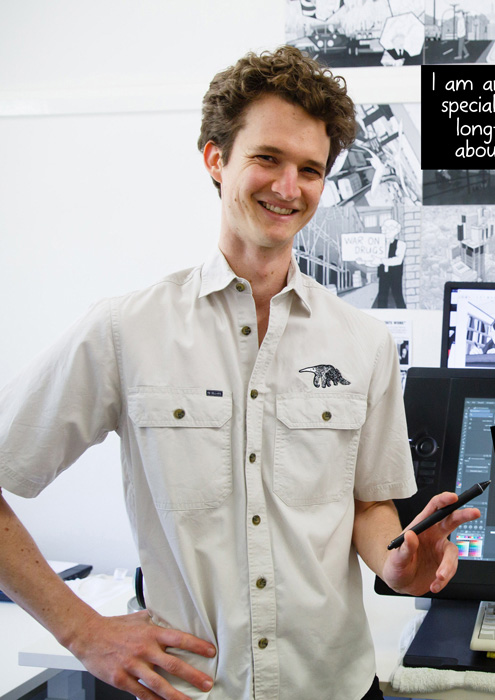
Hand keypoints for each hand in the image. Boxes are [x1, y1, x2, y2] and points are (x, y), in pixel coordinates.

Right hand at [67, 610, 215, 699]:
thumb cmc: (114, 627)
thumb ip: (156, 620)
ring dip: (176, 695)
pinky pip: (141, 694)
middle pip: (173, 664)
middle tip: (207, 684)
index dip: (196, 645)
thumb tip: (172, 617)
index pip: (179, 638)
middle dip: (193, 675)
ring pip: (159, 684)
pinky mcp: (122, 680)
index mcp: (150, 632)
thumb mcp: (138, 617)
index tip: (210, 652)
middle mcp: (144, 649)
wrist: (88, 635)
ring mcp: (133, 666)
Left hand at [381, 491, 479, 595]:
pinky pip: (450, 570)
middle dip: (464, 515)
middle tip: (474, 512)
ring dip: (448, 566)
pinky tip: (434, 585)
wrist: (400, 582)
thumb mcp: (395, 557)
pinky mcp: (445, 564)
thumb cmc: (395, 564)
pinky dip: (444, 580)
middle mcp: (433, 535)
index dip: (444, 500)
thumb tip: (410, 535)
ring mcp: (441, 549)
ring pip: (453, 553)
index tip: (452, 497)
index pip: (434, 508)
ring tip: (439, 577)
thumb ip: (404, 547)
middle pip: (451, 521)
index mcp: (421, 526)